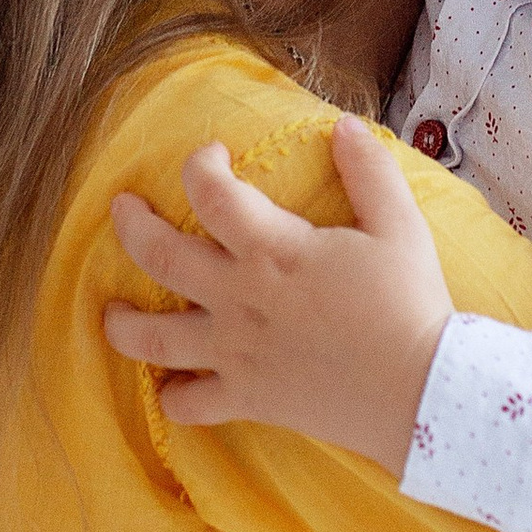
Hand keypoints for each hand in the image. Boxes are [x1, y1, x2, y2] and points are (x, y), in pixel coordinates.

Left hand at [104, 119, 454, 475]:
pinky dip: (173, 398)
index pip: (211, 192)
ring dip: (122, 324)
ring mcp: (236, 352)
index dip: (200, 164)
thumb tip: (343, 127)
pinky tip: (169, 388)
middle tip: (121, 209)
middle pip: (159, 255)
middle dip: (130, 226)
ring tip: (111, 312)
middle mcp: (240, 298)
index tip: (212, 157)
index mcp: (274, 250)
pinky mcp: (247, 398)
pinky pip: (190, 405)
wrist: (420, 390)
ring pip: (152, 340)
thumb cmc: (411, 306)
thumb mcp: (399, 228)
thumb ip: (369, 173)